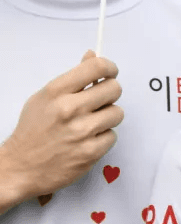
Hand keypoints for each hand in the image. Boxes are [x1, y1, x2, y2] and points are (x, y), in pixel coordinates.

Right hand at [0, 52, 122, 209]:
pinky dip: (103, 138)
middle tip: (99, 101)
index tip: (109, 74)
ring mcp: (81, 132)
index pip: (97, 67)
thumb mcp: (45, 97)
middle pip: (114, 89)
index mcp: (56, 92)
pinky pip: (112, 136)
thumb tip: (92, 55)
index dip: (109, 68)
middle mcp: (70, 109)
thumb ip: (72, 78)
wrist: (19, 168)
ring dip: (107, 117)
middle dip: (109, 94)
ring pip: (117, 113)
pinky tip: (87, 140)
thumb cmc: (33, 130)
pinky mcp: (90, 152)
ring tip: (90, 124)